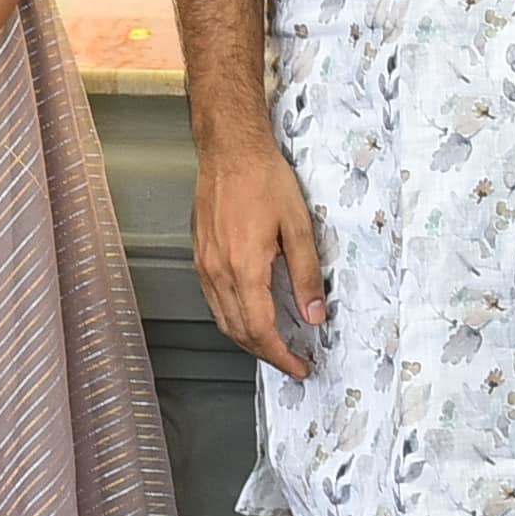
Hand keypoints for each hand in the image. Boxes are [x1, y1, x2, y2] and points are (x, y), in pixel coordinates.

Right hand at [191, 131, 328, 378]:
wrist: (230, 150)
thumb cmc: (263, 178)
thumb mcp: (297, 226)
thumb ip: (306, 275)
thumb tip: (314, 314)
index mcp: (244, 267)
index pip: (261, 329)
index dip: (281, 356)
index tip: (299, 366)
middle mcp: (218, 271)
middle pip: (239, 331)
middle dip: (266, 353)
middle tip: (290, 361)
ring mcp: (205, 264)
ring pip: (223, 319)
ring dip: (247, 339)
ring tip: (273, 344)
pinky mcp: (200, 255)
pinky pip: (214, 301)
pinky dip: (232, 318)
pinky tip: (249, 314)